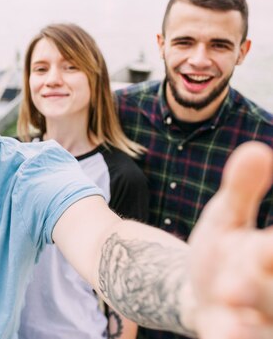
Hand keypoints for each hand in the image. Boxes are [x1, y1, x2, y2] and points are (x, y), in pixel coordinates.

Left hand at [188, 141, 272, 338]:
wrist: (204, 292)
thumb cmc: (225, 251)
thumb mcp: (226, 217)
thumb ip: (241, 189)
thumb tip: (256, 149)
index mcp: (272, 254)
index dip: (272, 248)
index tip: (262, 246)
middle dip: (261, 286)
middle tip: (233, 283)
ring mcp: (259, 318)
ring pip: (264, 324)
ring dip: (249, 323)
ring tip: (228, 308)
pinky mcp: (234, 335)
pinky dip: (233, 338)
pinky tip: (221, 333)